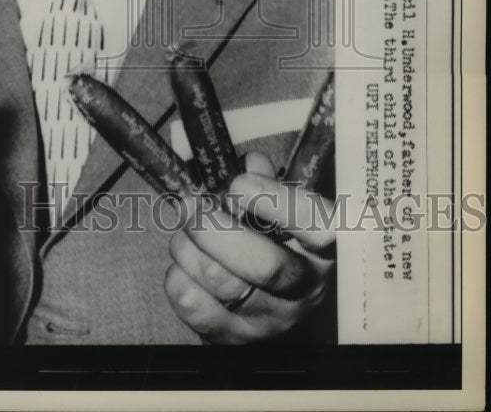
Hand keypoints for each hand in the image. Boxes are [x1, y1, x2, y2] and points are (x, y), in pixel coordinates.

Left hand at [164, 152, 334, 342]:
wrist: (268, 299)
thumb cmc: (271, 236)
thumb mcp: (278, 203)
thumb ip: (263, 177)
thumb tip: (249, 163)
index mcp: (322, 248)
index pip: (316, 228)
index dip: (276, 203)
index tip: (239, 184)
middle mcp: (304, 289)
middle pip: (264, 265)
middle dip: (215, 227)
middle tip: (191, 204)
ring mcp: (270, 320)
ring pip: (220, 281)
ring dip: (189, 245)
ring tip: (185, 228)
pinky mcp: (233, 338)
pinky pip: (192, 303)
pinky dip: (178, 274)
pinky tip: (185, 261)